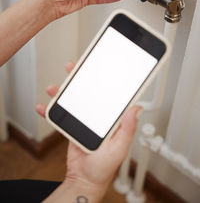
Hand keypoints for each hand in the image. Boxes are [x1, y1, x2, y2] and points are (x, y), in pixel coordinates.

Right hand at [36, 62, 140, 201]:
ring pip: (74, 101)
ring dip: (63, 92)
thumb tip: (136, 109)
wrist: (83, 179)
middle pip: (89, 93)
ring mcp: (85, 121)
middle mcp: (99, 117)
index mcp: (112, 120)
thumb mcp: (118, 149)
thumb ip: (126, 129)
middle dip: (80, 80)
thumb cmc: (103, 168)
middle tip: (74, 68)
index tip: (101, 69)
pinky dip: (51, 111)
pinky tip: (44, 107)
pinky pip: (61, 115)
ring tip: (54, 89)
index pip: (111, 96)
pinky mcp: (73, 126)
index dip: (106, 81)